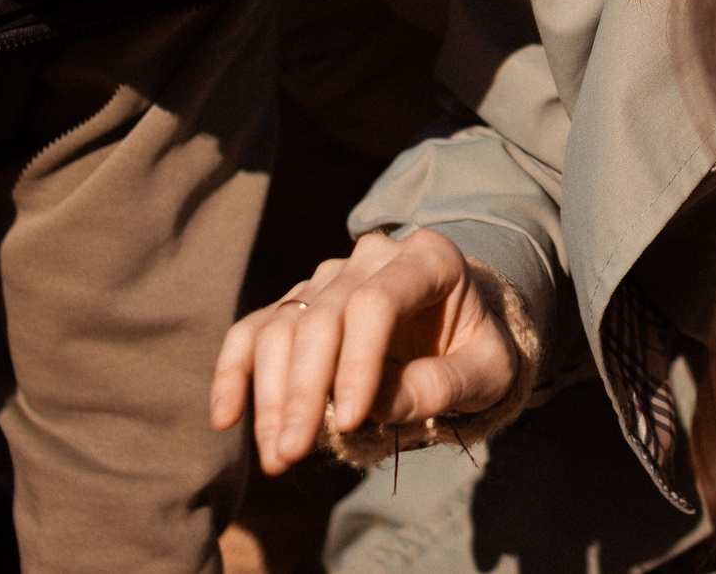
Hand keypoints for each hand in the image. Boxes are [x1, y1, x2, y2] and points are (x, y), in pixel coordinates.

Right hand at [208, 228, 517, 474]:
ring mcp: (330, 277)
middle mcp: (372, 258)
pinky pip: (256, 329)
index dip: (356, 361)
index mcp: (428, 259)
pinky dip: (234, 370)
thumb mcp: (489, 371)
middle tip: (292, 454)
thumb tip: (378, 407)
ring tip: (278, 456)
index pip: (376, 302)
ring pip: (282, 325)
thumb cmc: (480, 348)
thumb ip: (444, 385)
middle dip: (302, 390)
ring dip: (270, 395)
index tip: (348, 421)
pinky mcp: (300, 303)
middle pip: (321, 316)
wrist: (466, 327)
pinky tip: (226, 417)